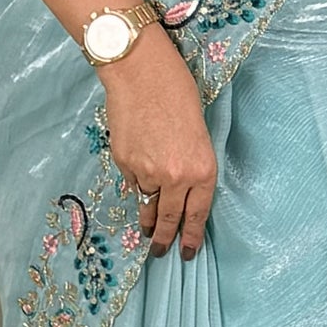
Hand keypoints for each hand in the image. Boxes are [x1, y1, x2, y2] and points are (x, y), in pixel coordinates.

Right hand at [102, 26, 216, 259]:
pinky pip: (131, 181)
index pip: (197, 214)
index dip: (190, 237)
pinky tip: (136, 163)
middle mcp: (176, 177)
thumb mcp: (198, 135)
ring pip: (146, 200)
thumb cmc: (177, 94)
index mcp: (203, 169)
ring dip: (146, 209)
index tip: (186, 252)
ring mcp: (147, 172)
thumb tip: (174, 191)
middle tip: (159, 251)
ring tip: (146, 223)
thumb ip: (190, 167)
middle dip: (164, 239)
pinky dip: (134, 178)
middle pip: (169, 218)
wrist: (142, 74)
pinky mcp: (124, 164)